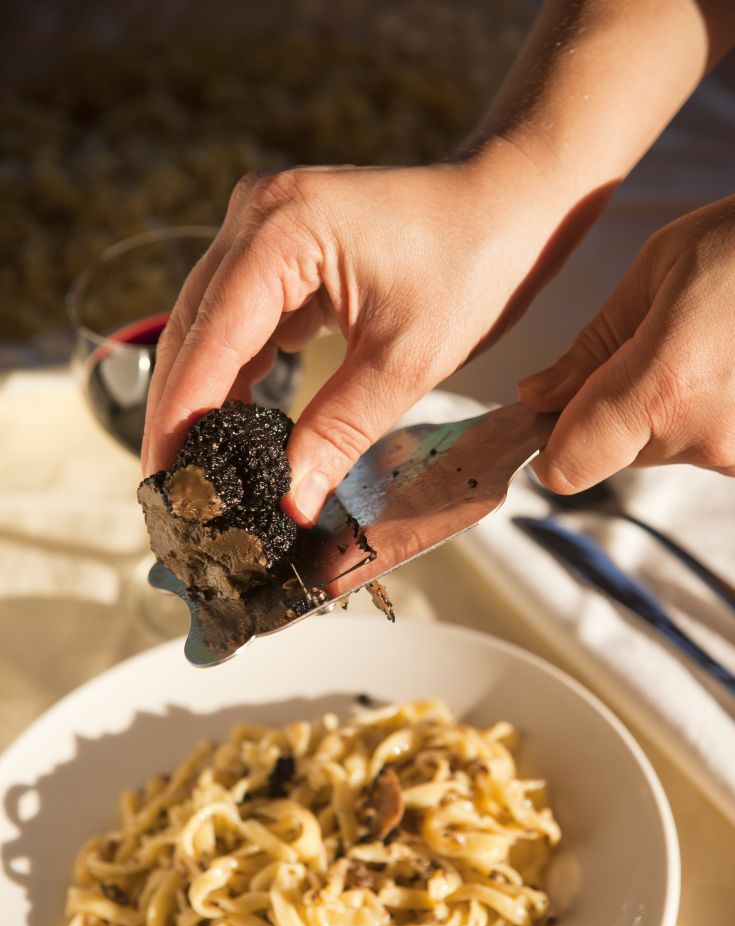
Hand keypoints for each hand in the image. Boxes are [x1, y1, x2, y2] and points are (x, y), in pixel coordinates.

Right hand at [142, 152, 568, 522]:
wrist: (509, 208)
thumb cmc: (473, 266)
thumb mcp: (405, 361)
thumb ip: (339, 433)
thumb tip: (290, 504)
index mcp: (283, 229)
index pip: (210, 338)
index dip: (182, 418)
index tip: (167, 484)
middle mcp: (257, 216)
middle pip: (192, 330)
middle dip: (181, 414)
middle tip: (176, 491)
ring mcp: (263, 226)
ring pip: (208, 327)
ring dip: (203, 397)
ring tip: (201, 470)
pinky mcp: (279, 249)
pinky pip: (238, 319)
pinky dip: (235, 374)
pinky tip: (236, 427)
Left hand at [519, 195, 734, 488]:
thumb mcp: (658, 271)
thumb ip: (591, 347)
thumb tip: (538, 396)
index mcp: (661, 386)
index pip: (567, 466)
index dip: (553, 444)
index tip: (553, 416)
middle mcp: (705, 435)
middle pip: (618, 453)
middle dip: (617, 411)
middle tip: (652, 348)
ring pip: (670, 449)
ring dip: (670, 412)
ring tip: (709, 347)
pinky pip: (715, 446)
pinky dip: (712, 412)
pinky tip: (728, 365)